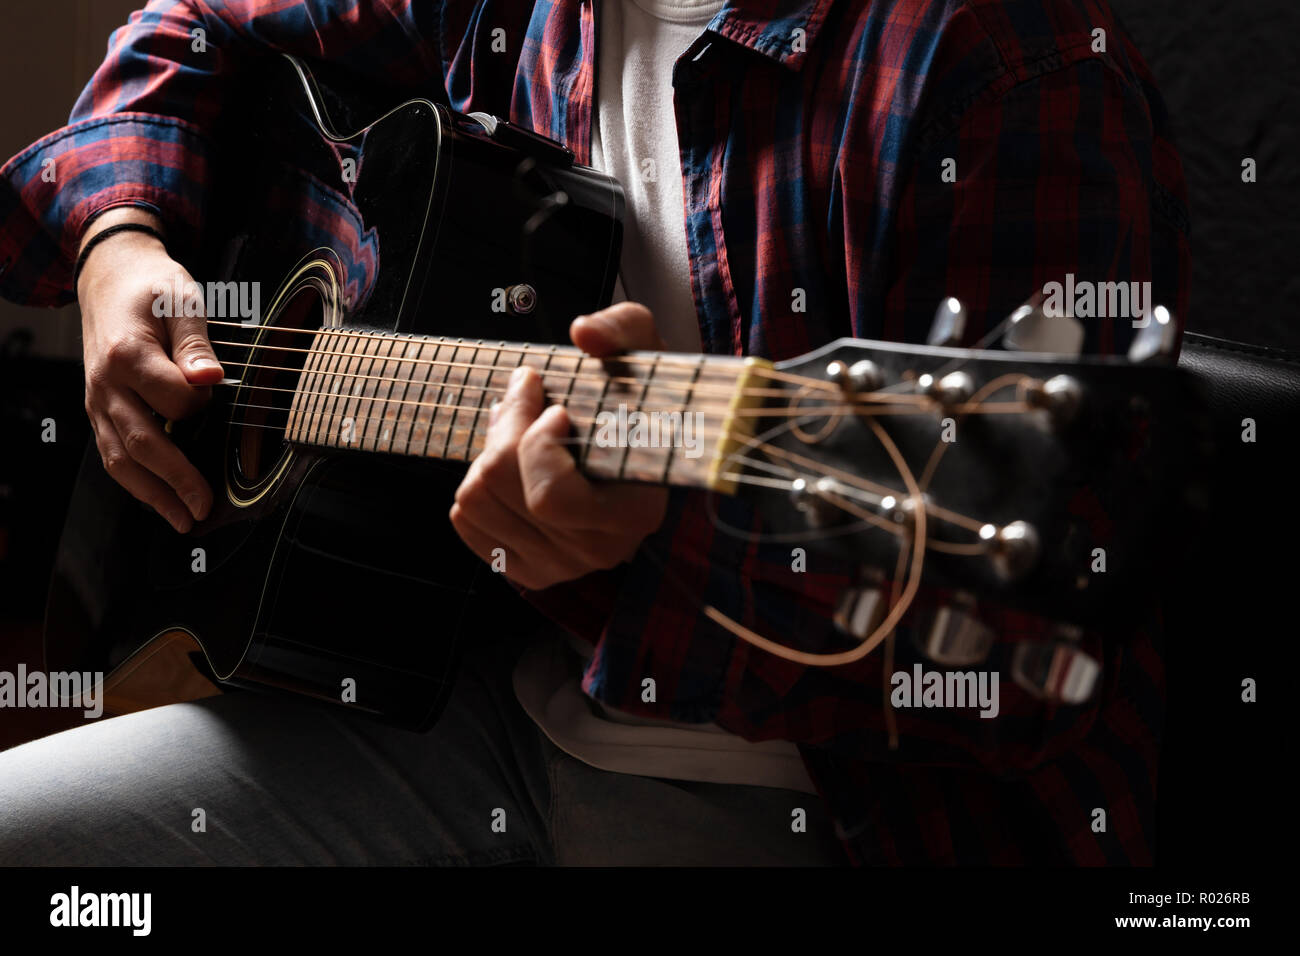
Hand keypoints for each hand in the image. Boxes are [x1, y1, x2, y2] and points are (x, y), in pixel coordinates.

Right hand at [77, 209, 223, 532]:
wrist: (110, 275)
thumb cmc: (152, 287)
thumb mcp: (183, 301)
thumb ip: (197, 344)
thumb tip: (211, 379)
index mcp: (128, 354)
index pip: (172, 400)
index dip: (199, 404)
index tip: (215, 394)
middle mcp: (105, 383)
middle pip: (140, 442)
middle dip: (174, 481)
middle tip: (202, 509)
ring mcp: (97, 399)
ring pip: (119, 457)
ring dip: (152, 494)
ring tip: (182, 520)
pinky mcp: (99, 408)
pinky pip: (111, 452)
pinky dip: (134, 481)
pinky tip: (158, 500)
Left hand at [449, 302, 670, 589]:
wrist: (641, 448)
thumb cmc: (639, 401)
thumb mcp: (643, 353)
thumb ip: (622, 331)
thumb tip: (584, 333)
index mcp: (634, 514)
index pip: (549, 498)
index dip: (536, 443)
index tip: (557, 408)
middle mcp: (598, 551)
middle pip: (501, 487)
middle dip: (505, 430)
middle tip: (526, 401)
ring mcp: (560, 566)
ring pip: (475, 501)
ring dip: (487, 454)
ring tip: (521, 434)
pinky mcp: (527, 569)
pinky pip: (465, 521)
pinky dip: (476, 484)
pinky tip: (512, 469)